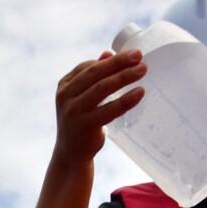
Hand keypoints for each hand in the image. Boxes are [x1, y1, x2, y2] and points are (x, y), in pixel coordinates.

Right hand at [54, 50, 146, 165]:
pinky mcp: (85, 126)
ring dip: (124, 77)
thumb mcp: (80, 97)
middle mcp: (66, 96)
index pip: (88, 66)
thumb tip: (108, 54)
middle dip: (119, 63)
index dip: (111, 59)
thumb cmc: (80, 121)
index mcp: (64, 86)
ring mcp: (74, 111)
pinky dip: (126, 100)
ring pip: (102, 89)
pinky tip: (139, 92)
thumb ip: (92, 78)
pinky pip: (109, 110)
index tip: (132, 54)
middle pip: (95, 73)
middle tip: (139, 57)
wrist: (70, 153)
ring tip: (142, 71)